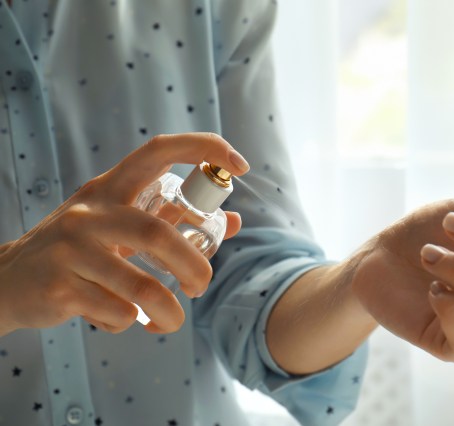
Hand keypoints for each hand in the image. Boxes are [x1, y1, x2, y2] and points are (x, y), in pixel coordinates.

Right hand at [0, 133, 248, 336]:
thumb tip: (233, 221)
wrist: (9, 280)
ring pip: (141, 287)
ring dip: (168, 311)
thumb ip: (175, 220)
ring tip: (171, 320)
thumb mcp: (121, 225)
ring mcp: (71, 249)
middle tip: (201, 286)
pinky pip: (116, 312)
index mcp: (110, 188)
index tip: (240, 166)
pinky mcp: (60, 287)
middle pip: (158, 234)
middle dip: (194, 266)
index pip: (159, 151)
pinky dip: (130, 322)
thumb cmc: (81, 249)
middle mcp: (90, 211)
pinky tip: (122, 318)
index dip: (204, 149)